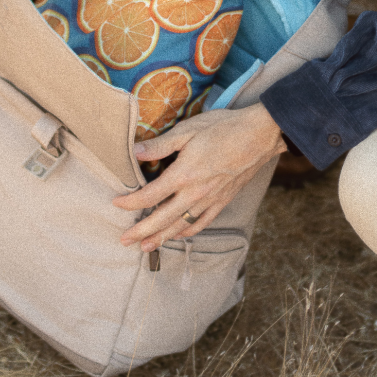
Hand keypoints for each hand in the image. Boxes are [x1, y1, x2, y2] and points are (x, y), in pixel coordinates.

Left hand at [113, 102, 285, 251]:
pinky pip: (202, 222)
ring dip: (162, 237)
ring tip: (146, 247)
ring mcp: (210, 200)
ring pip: (181, 226)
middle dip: (141, 231)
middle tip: (124, 240)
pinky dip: (188, 232)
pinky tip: (179, 235)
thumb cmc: (223, 128)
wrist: (259, 136)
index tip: (116, 204)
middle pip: (162, 219)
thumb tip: (135, 152)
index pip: (150, 195)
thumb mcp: (188, 130)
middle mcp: (195, 193)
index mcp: (183, 175)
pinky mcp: (223, 201)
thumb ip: (161, 145)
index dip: (131, 202)